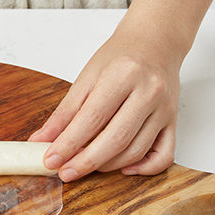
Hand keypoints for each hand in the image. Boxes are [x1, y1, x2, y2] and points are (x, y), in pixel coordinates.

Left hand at [29, 30, 178, 181]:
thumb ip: (64, 113)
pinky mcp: (174, 121)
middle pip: (116, 139)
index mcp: (123, 75)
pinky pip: (164, 155)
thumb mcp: (86, 79)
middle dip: (86, 161)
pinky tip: (124, 169)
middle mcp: (148, 92)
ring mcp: (165, 109)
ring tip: (85, 166)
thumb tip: (40, 141)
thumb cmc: (119, 58)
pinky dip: (144, 168)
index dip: (68, 144)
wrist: (154, 42)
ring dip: (107, 166)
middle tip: (65, 173)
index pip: (91, 118)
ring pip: (136, 150)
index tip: (50, 160)